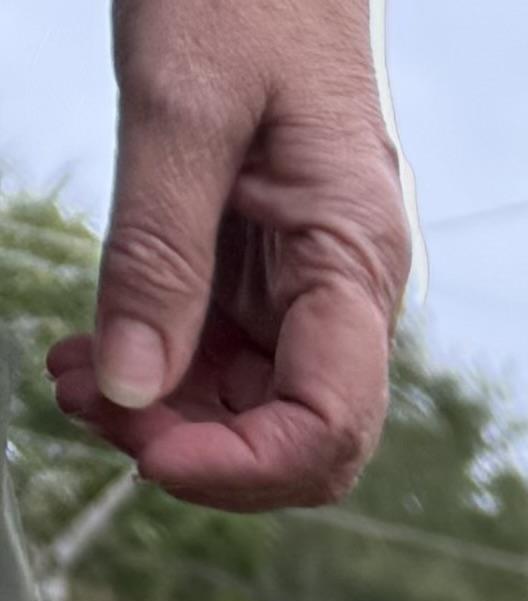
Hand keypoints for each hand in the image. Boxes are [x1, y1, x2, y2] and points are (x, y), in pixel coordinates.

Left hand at [48, 0, 411, 512]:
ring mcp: (305, 284)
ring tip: (73, 373)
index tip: (147, 453)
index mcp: (354, 259)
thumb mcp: (181, 107)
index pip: (327, 426)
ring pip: (248, 406)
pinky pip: (220, 354)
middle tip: (89, 402)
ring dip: (160, 413)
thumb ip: (158, 252)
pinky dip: (155, 368)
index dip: (242, 466)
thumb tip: (132, 390)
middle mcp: (343, 290)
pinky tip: (96, 349)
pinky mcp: (264, 269)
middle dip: (192, 445)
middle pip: (291, 436)